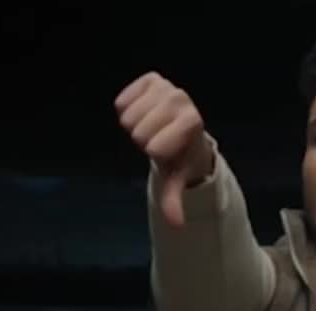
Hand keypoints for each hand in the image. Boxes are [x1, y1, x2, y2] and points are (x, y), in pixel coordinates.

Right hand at [114, 72, 213, 227]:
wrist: (181, 129)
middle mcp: (182, 99)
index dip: (157, 153)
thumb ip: (174, 200)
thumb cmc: (179, 156)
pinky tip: (144, 112)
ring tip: (153, 126)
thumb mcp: (176, 178)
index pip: (155, 146)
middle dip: (144, 139)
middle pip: (138, 131)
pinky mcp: (152, 79)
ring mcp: (166, 86)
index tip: (169, 150)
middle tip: (159, 138)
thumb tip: (177, 226)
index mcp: (192, 122)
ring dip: (136, 125)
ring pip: (128, 115)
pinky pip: (123, 100)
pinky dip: (127, 109)